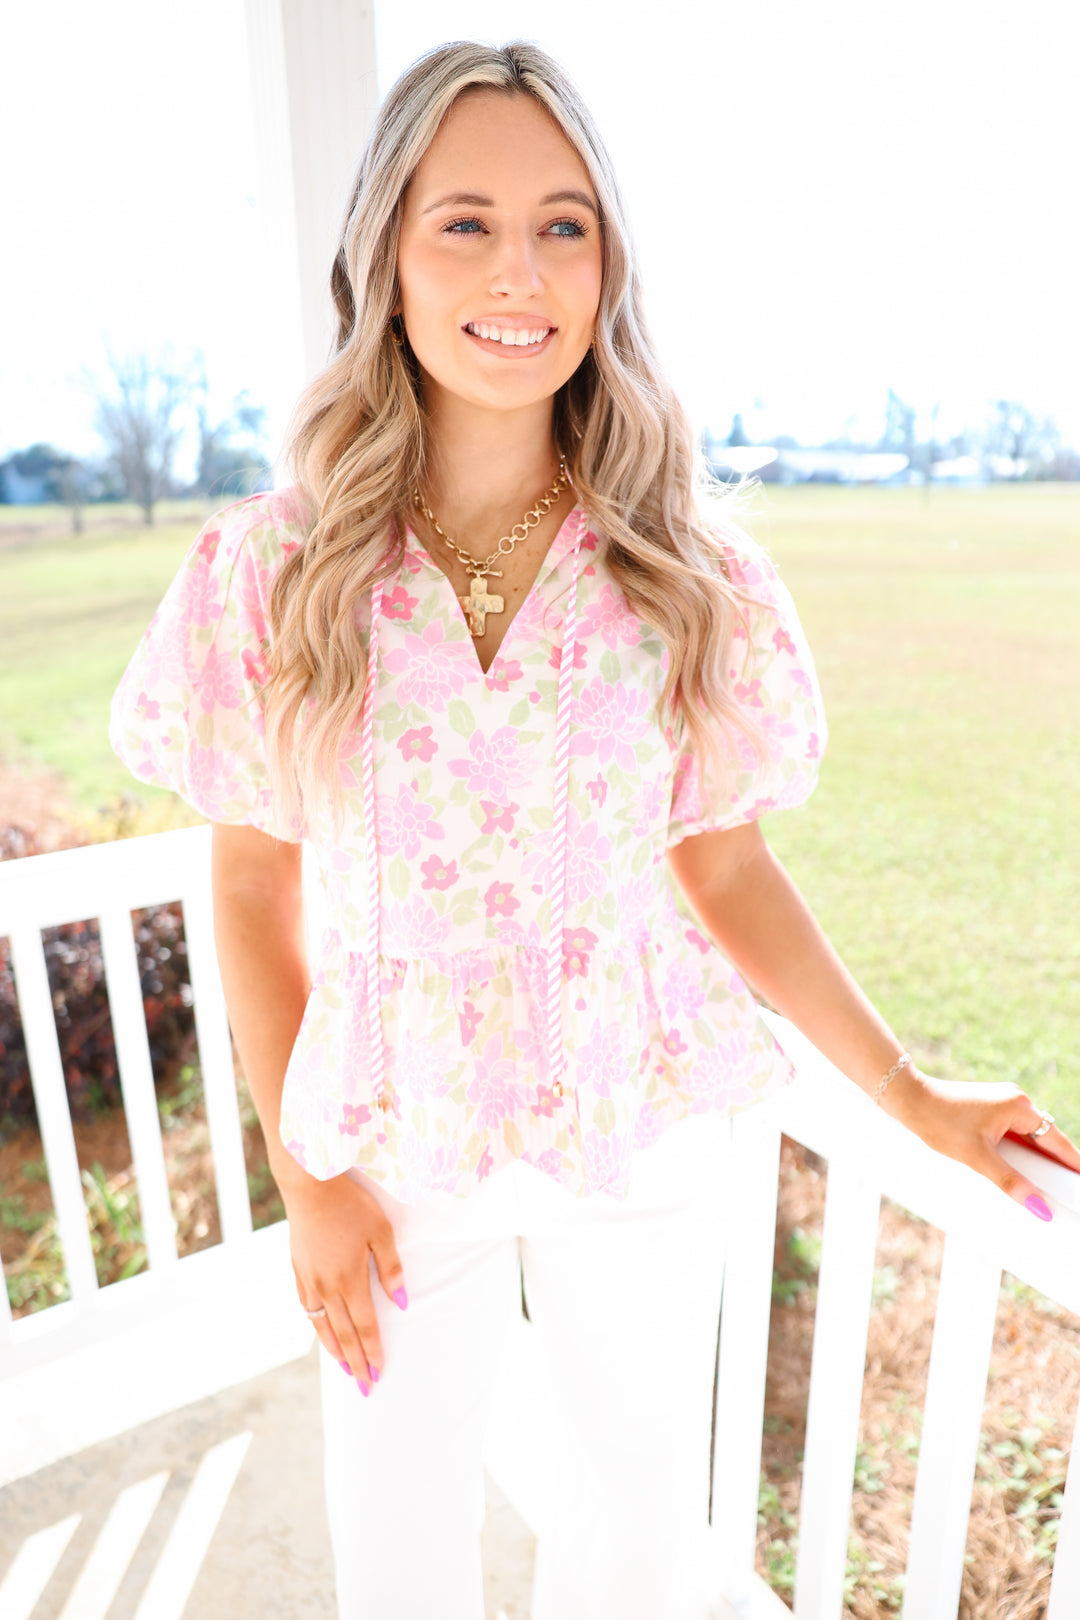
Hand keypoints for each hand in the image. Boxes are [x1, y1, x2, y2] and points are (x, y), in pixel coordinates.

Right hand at [279, 1169, 407, 1393]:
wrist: (308, 1185)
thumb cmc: (351, 1205)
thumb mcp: (381, 1232)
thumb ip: (391, 1269)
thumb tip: (402, 1302)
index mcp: (349, 1280)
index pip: (364, 1327)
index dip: (373, 1352)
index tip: (379, 1374)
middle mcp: (326, 1287)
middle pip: (343, 1334)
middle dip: (355, 1363)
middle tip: (365, 1387)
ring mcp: (309, 1280)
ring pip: (322, 1326)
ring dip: (334, 1350)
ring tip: (345, 1368)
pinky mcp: (298, 1269)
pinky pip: (307, 1308)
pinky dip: (317, 1326)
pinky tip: (322, 1330)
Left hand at [882, 1069, 1079, 1218]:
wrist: (908, 1098)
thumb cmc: (938, 1121)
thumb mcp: (976, 1157)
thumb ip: (1010, 1182)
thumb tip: (1039, 1208)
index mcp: (1020, 1107)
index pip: (1058, 1142)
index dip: (1073, 1166)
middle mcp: (1017, 1101)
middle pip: (1046, 1140)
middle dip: (1054, 1167)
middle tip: (1065, 1196)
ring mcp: (1003, 1103)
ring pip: (1029, 1138)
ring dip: (1035, 1161)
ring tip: (1044, 1189)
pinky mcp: (990, 1108)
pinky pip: (1014, 1134)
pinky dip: (1019, 1153)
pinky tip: (1017, 1172)